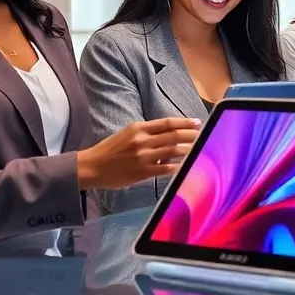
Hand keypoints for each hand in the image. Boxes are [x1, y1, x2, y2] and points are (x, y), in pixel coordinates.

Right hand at [76, 118, 199, 189]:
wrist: (91, 167)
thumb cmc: (109, 150)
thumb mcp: (127, 134)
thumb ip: (146, 134)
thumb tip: (168, 135)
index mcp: (138, 128)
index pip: (167, 123)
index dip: (184, 122)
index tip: (197, 122)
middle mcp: (142, 140)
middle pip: (174, 135)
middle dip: (192, 135)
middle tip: (203, 135)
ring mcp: (143, 156)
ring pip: (173, 151)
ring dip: (189, 150)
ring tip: (199, 149)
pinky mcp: (142, 172)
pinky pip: (166, 169)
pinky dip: (178, 167)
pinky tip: (187, 166)